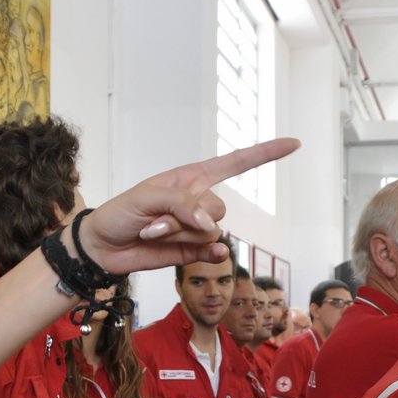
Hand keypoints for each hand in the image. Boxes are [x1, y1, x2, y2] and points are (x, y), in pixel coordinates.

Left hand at [76, 138, 299, 273]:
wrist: (103, 247)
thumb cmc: (120, 212)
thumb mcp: (147, 197)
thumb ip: (181, 205)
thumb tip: (210, 224)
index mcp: (191, 178)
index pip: (236, 162)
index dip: (265, 153)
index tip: (294, 144)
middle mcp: (198, 202)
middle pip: (218, 208)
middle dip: (186, 217)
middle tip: (153, 221)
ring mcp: (197, 228)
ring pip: (211, 232)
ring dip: (179, 235)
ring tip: (152, 233)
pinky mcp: (194, 252)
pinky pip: (214, 251)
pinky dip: (209, 253)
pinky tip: (204, 253)